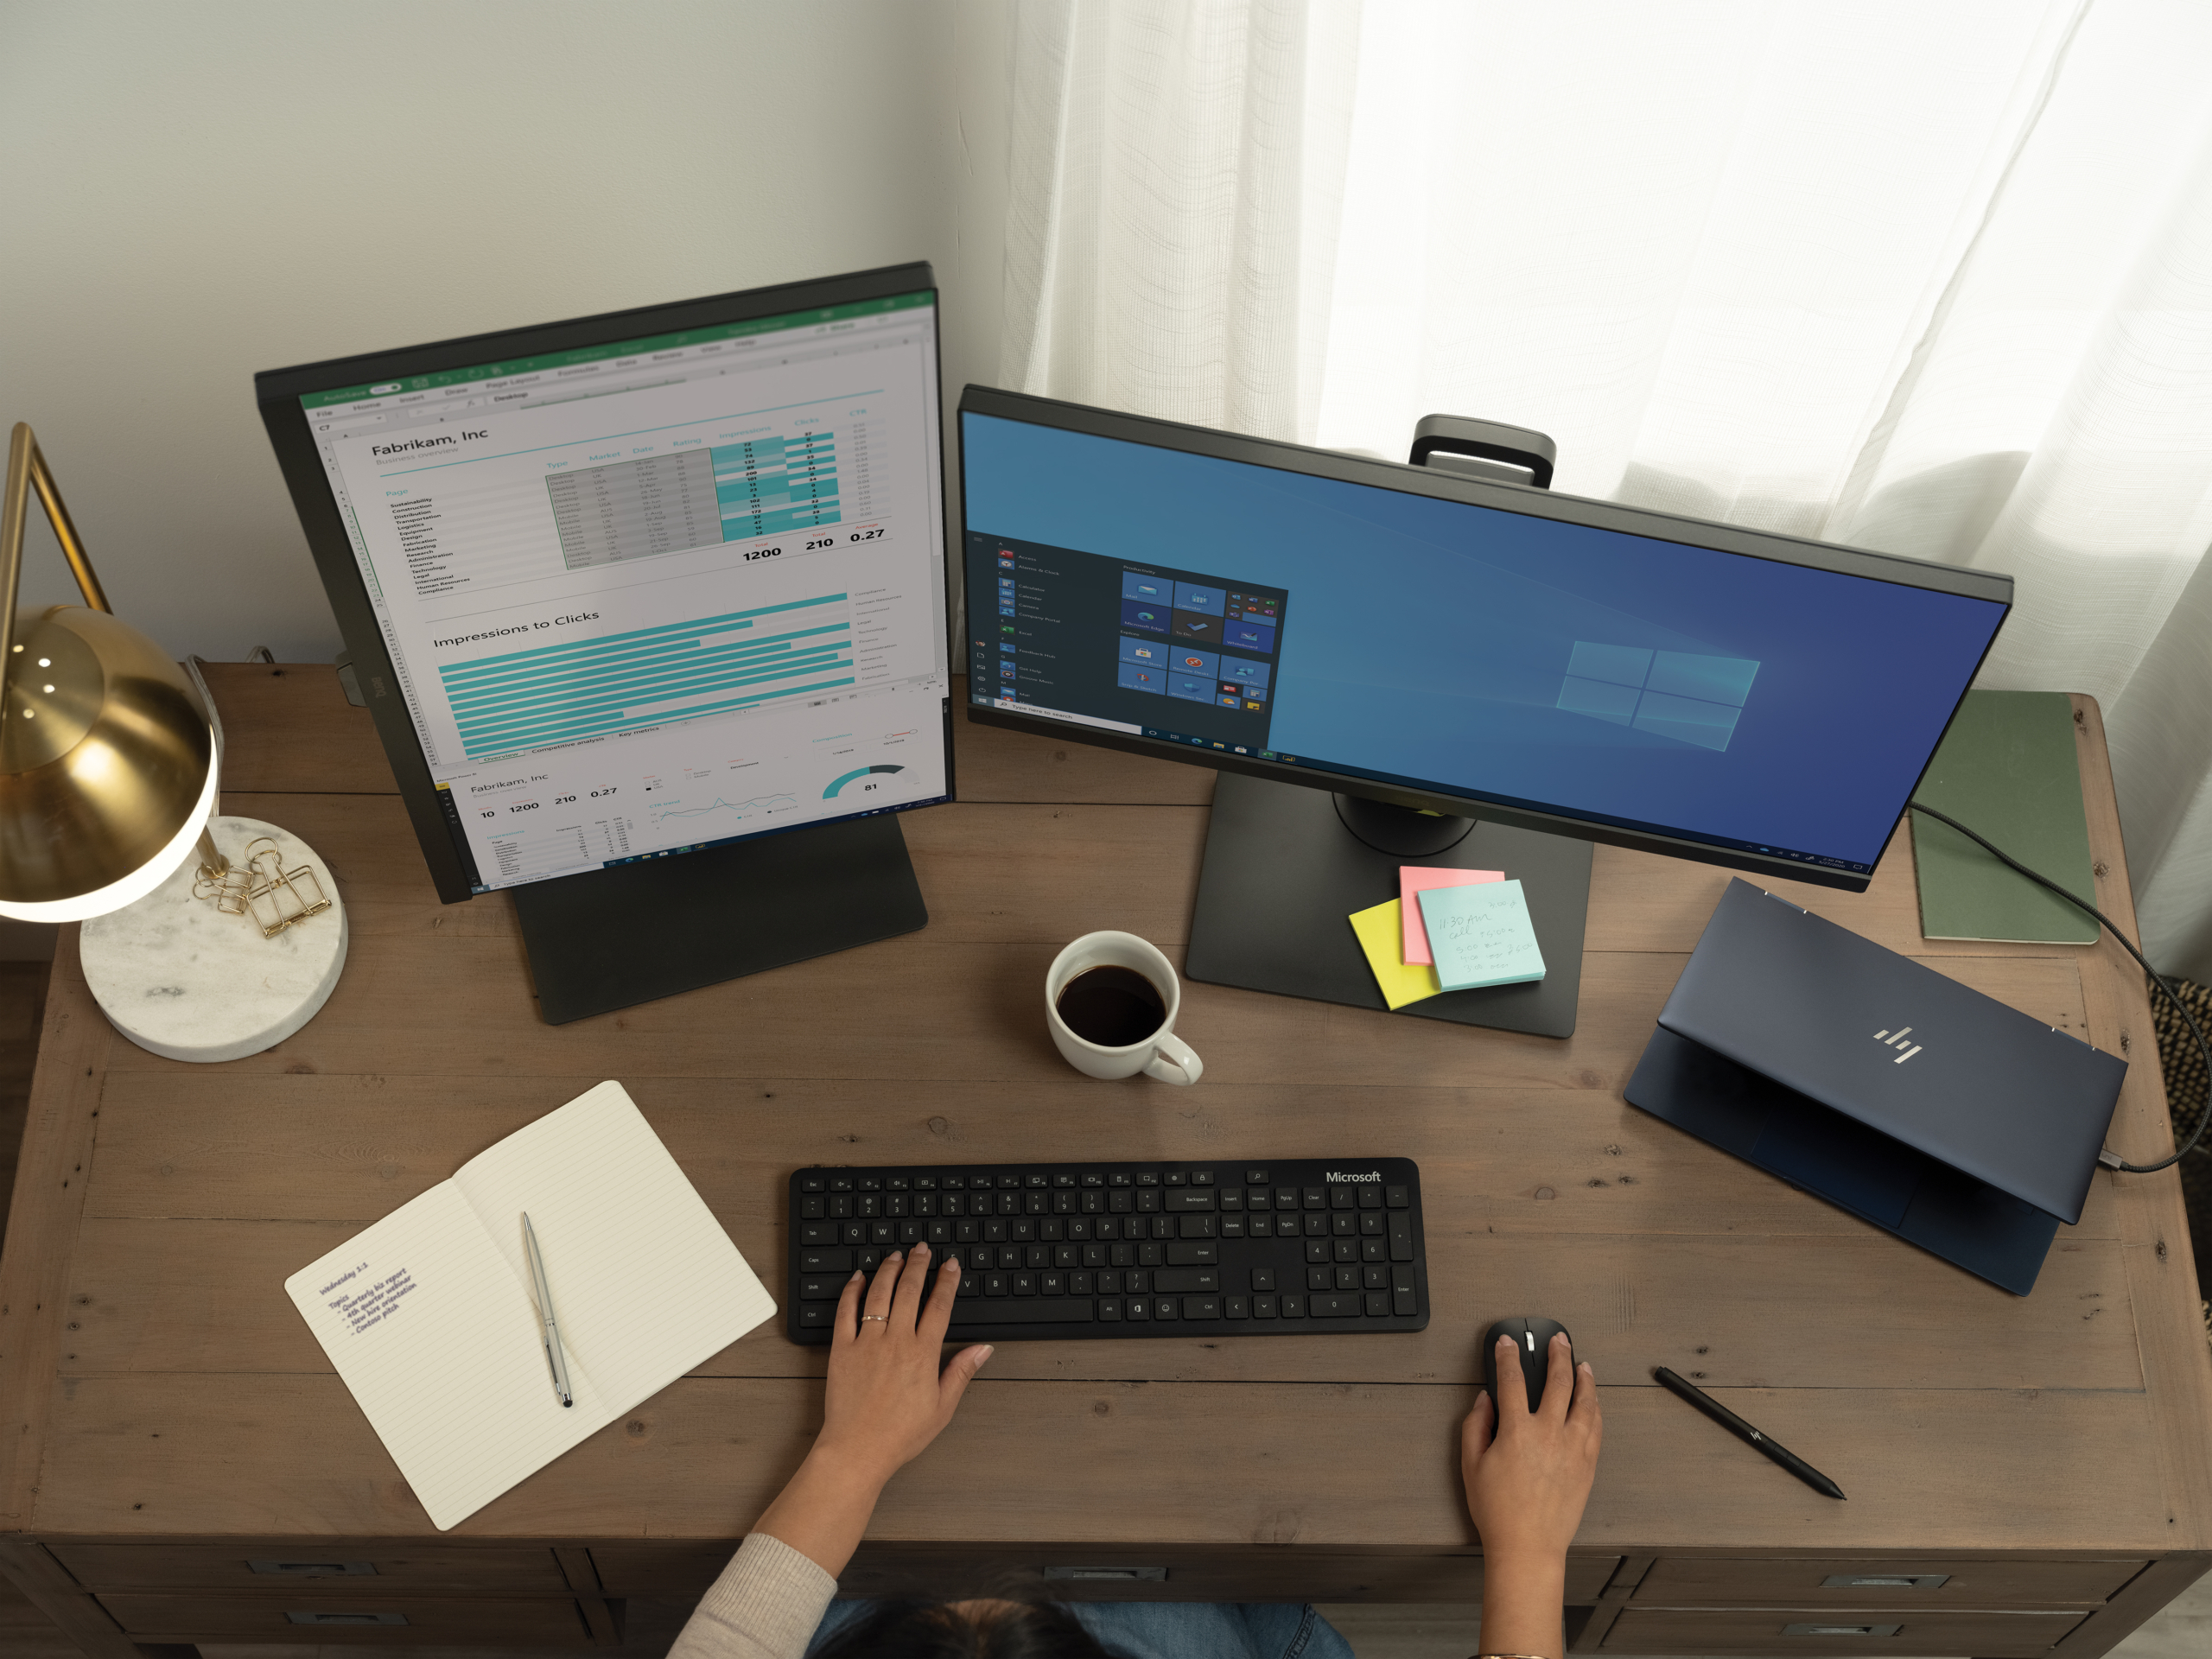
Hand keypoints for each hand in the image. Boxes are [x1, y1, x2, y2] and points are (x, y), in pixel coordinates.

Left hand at [819, 1245, 992, 1484]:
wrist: (858, 1449)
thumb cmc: (899, 1434)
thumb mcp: (942, 1407)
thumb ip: (961, 1372)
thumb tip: (982, 1349)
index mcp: (923, 1354)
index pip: (939, 1306)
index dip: (947, 1282)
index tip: (951, 1266)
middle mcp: (896, 1341)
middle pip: (909, 1291)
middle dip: (918, 1265)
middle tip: (922, 1249)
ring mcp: (867, 1343)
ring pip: (879, 1294)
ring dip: (888, 1270)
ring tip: (895, 1256)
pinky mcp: (841, 1350)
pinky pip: (846, 1312)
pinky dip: (852, 1291)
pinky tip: (858, 1278)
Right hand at [1462, 1333, 1601, 1559]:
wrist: (1528, 1547)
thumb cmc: (1497, 1511)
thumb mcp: (1471, 1466)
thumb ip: (1475, 1426)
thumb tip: (1485, 1400)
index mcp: (1516, 1431)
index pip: (1512, 1380)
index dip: (1508, 1356)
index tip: (1508, 1342)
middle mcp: (1549, 1433)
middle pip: (1558, 1382)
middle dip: (1558, 1355)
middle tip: (1559, 1340)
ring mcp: (1573, 1448)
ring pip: (1585, 1402)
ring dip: (1584, 1378)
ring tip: (1582, 1364)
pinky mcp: (1587, 1465)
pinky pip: (1596, 1427)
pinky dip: (1595, 1408)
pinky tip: (1593, 1401)